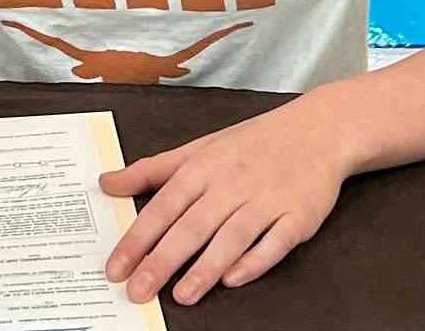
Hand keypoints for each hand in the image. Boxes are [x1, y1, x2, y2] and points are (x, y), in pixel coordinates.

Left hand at [100, 96, 350, 307]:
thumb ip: (153, 170)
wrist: (317, 129)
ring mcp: (266, 199)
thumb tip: (106, 184)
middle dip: (162, 260)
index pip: (163, 205)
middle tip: (137, 291)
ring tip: (182, 296)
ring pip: (231, 236)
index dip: (138, 238)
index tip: (115, 267)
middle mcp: (232, 182)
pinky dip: (255, 260)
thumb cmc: (252, 143)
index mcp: (204, 166)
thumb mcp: (199, 148)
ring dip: (206, 267)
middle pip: (192, 225)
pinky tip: (235, 279)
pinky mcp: (298, 215)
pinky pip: (275, 241)